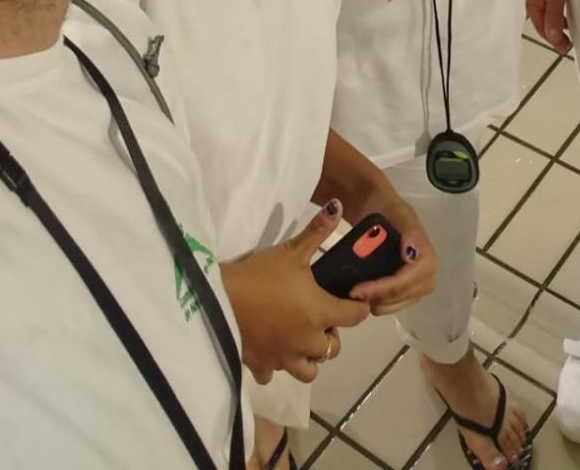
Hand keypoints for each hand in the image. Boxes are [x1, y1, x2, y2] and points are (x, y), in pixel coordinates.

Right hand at [221, 204, 368, 383]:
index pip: (355, 316)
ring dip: (308, 358)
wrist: (221, 300)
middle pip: (333, 350)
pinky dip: (275, 366)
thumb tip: (338, 206)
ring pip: (309, 371)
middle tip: (318, 318)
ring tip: (298, 338)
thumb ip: (317, 231)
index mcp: (320, 312)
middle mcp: (307, 341)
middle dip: (330, 336)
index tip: (354, 300)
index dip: (358, 308)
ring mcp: (284, 358)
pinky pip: (274, 374)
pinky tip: (269, 349)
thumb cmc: (261, 274)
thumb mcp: (291, 250)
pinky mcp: (262, 366)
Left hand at [347, 182, 438, 315]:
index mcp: (425, 251)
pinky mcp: (408, 285)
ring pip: (404, 301)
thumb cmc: (385, 206)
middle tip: (356, 294)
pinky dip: (382, 302)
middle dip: (383, 297)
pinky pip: (398, 301)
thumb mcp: (395, 211)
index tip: (360, 289)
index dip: (389, 287)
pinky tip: (367, 296)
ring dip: (382, 303)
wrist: (374, 204)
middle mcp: (426, 268)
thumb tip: (413, 254)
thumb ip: (407, 228)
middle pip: (409, 293)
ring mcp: (418, 278)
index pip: (412, 276)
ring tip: (359, 296)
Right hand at [522, 0, 571, 52]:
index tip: (569, 47)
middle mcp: (534, 5)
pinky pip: (551, 5)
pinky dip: (559, 12)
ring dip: (558, 23)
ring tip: (573, 26)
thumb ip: (554, 17)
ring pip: (548, 16)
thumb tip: (555, 39)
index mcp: (535, 10)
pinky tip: (568, 7)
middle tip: (571, 40)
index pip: (545, 33)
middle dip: (556, 35)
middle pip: (545, 26)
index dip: (557, 42)